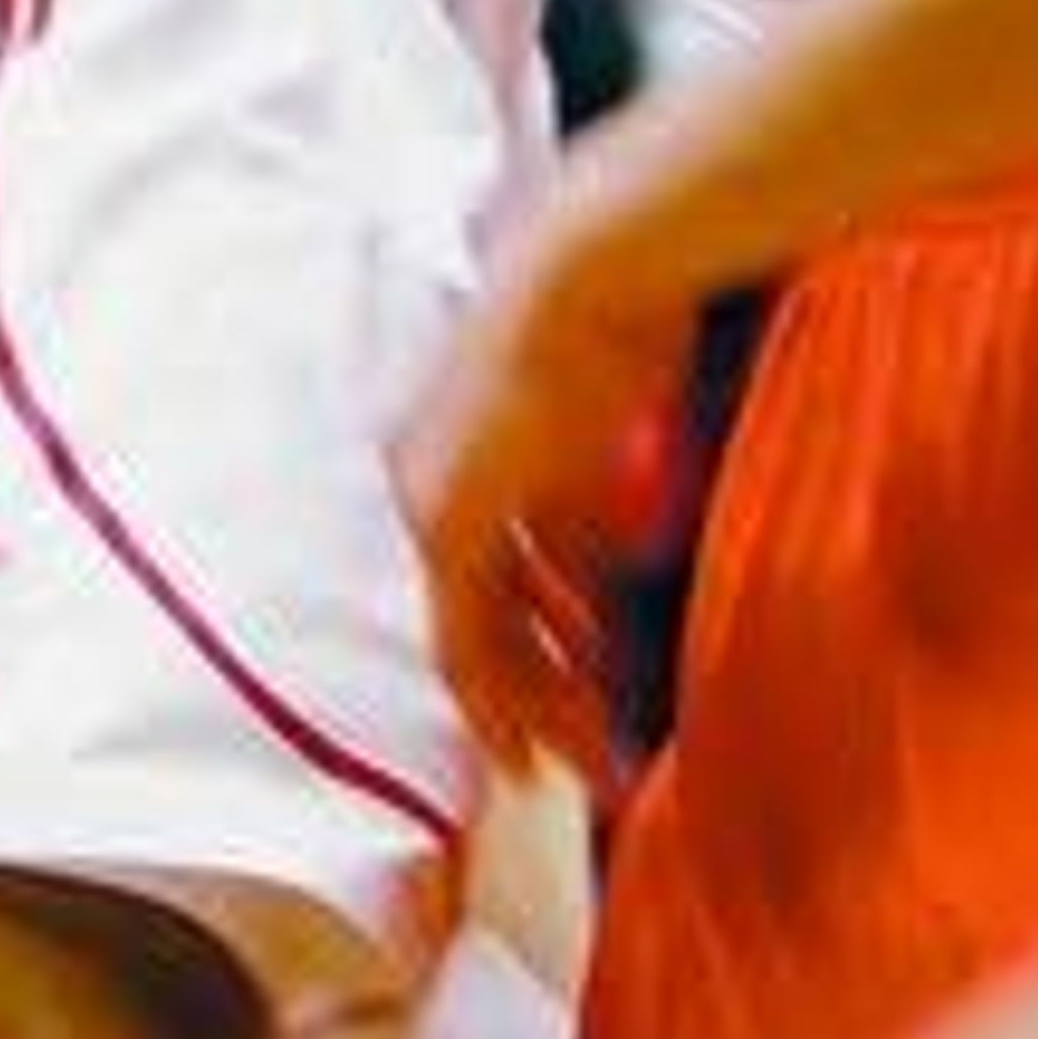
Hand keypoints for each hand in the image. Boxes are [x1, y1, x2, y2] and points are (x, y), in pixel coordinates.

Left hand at [396, 190, 688, 781]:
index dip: (529, 647)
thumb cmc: (613, 325)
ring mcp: (434, 504)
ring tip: (581, 765)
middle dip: (533, 698)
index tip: (574, 689)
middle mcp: (424, 486)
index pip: (484, 583)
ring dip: (531, 710)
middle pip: (475, 622)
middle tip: (571, 762)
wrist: (596, 272)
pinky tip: (547, 745)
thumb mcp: (592, 440)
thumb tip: (594, 576)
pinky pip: (470, 640)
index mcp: (447, 461)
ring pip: (472, 645)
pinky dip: (509, 699)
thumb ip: (577, 515)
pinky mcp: (453, 522)